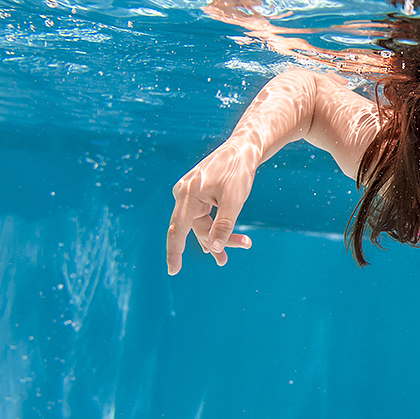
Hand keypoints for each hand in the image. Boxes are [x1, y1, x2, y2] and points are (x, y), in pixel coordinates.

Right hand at [167, 138, 257, 273]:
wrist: (243, 147)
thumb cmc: (238, 170)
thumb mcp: (234, 200)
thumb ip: (223, 224)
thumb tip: (214, 248)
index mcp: (187, 195)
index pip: (177, 229)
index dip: (174, 251)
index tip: (173, 270)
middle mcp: (184, 194)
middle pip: (196, 228)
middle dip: (219, 240)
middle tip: (246, 245)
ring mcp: (190, 194)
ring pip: (202, 224)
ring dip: (219, 236)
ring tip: (238, 249)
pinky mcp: (198, 194)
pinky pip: (203, 217)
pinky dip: (215, 227)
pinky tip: (220, 244)